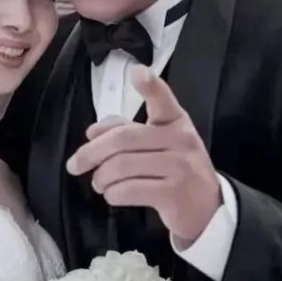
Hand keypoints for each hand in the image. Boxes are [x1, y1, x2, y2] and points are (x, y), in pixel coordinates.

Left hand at [66, 65, 221, 244]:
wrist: (207, 208)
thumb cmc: (174, 169)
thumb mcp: (157, 143)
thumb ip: (125, 130)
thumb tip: (91, 132)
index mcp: (175, 121)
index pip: (163, 100)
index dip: (150, 85)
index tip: (137, 72)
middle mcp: (181, 140)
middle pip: (123, 139)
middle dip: (91, 153)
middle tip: (74, 165)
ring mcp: (180, 167)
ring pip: (122, 167)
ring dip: (101, 177)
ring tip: (99, 183)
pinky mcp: (174, 194)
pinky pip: (129, 190)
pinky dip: (112, 194)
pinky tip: (112, 195)